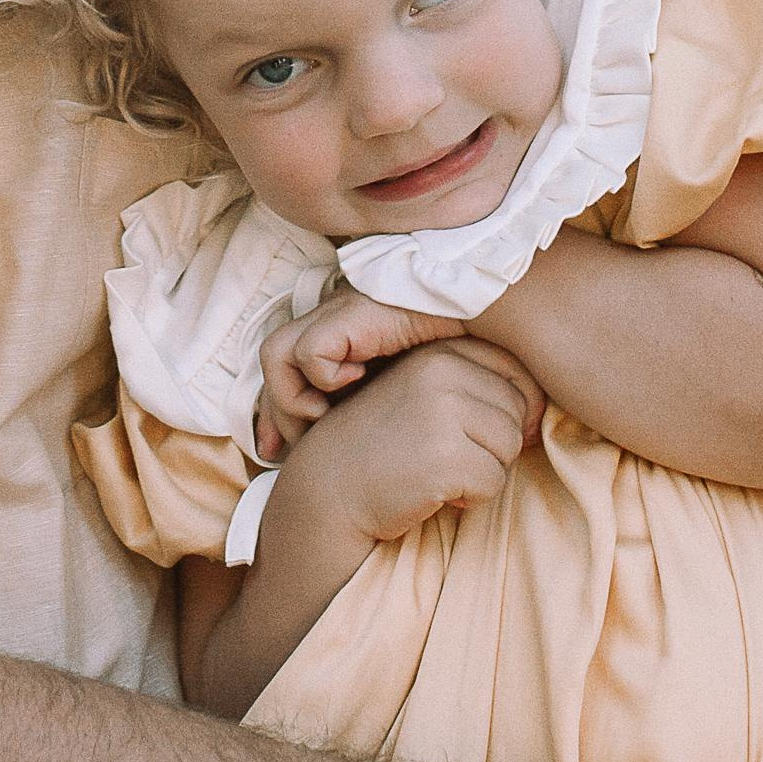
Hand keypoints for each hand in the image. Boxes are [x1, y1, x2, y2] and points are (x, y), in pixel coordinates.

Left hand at [258, 286, 462, 458]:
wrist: (490, 298)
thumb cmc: (470, 342)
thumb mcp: (429, 384)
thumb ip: (409, 408)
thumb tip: (409, 463)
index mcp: (347, 338)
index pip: (291, 373)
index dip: (279, 413)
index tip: (277, 451)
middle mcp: (335, 323)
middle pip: (275, 366)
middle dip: (273, 414)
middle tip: (280, 452)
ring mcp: (339, 315)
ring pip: (277, 355)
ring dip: (292, 397)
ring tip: (323, 417)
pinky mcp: (350, 314)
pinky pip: (311, 351)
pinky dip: (322, 375)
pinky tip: (354, 384)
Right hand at [291, 336, 545, 541]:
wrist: (329, 488)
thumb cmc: (383, 445)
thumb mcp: (425, 396)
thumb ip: (476, 386)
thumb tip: (544, 412)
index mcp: (438, 349)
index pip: (515, 371)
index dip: (509, 409)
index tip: (471, 432)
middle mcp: (441, 369)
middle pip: (518, 411)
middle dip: (491, 444)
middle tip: (442, 455)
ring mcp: (443, 410)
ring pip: (510, 448)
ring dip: (481, 471)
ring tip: (435, 470)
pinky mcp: (446, 455)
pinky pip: (494, 482)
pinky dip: (469, 497)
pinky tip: (430, 490)